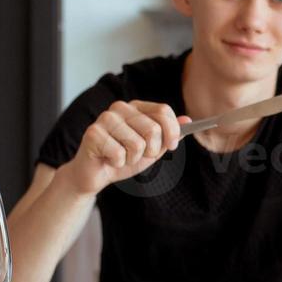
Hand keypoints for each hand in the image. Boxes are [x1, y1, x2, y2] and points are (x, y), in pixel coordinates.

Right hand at [63, 100, 188, 195]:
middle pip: (153, 129)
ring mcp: (105, 119)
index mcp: (137, 107)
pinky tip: (109, 160)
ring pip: (137, 144)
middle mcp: (120, 108)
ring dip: (133, 159)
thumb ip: (169, 135)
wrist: (96, 174)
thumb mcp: (153, 149)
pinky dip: (118, 163)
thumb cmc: (125, 158)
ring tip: (122, 157)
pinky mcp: (93, 133)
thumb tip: (188, 120)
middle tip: (138, 155)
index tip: (171, 146)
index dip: (172, 131)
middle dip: (151, 151)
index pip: (163, 110)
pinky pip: (119, 154)